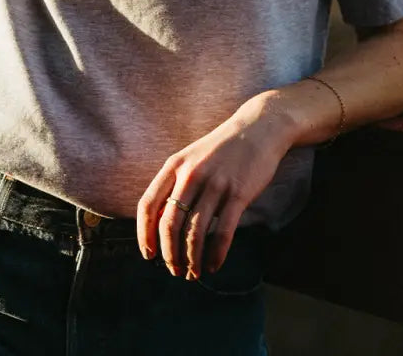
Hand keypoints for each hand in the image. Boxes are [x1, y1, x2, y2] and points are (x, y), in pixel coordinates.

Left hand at [136, 95, 290, 279]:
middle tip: (175, 271)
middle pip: (169, 224)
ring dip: (192, 259)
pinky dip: (216, 254)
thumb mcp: (191, 159)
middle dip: (169, 254)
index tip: (149, 255)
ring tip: (193, 273)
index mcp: (174, 166)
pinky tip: (214, 266)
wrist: (258, 128)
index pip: (148, 205)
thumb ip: (175, 185)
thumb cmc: (222, 149)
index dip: (144, 234)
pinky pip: (223, 232)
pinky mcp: (238, 193)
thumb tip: (160, 225)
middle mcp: (191, 174)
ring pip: (195, 232)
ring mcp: (214, 183)